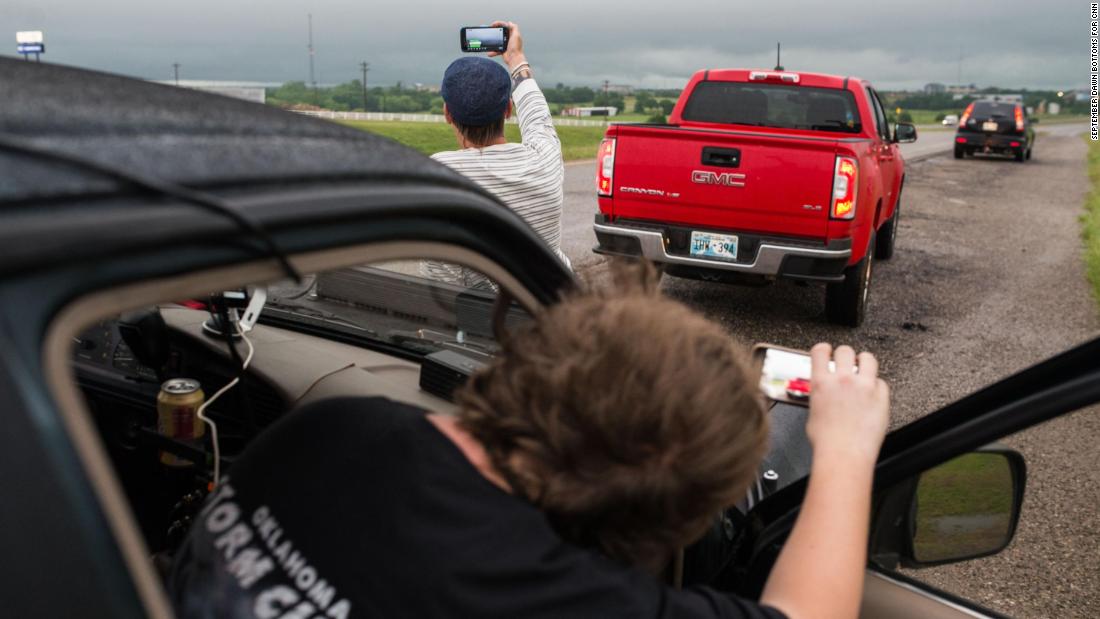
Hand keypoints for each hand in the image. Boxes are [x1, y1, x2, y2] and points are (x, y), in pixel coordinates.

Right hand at [488, 20, 525, 70]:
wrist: (514, 59)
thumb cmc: (516, 48)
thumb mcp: (516, 35)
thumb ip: (514, 28)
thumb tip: (510, 22)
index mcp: (512, 34)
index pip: (505, 26)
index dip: (499, 23)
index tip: (493, 24)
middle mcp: (509, 38)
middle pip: (500, 32)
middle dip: (494, 31)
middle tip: (489, 31)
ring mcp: (505, 44)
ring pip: (497, 41)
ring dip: (492, 42)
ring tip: (488, 42)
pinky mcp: (502, 50)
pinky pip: (496, 49)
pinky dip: (493, 51)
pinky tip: (490, 52)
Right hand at [805, 343, 889, 463]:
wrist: (844, 454)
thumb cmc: (827, 441)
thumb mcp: (813, 412)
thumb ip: (820, 396)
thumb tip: (823, 395)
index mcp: (821, 383)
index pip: (820, 351)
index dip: (824, 349)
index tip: (826, 352)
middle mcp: (843, 380)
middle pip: (846, 350)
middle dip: (846, 355)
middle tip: (847, 362)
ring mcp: (864, 387)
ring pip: (869, 358)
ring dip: (865, 362)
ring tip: (864, 369)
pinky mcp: (881, 397)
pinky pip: (882, 382)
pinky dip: (877, 386)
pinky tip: (873, 395)